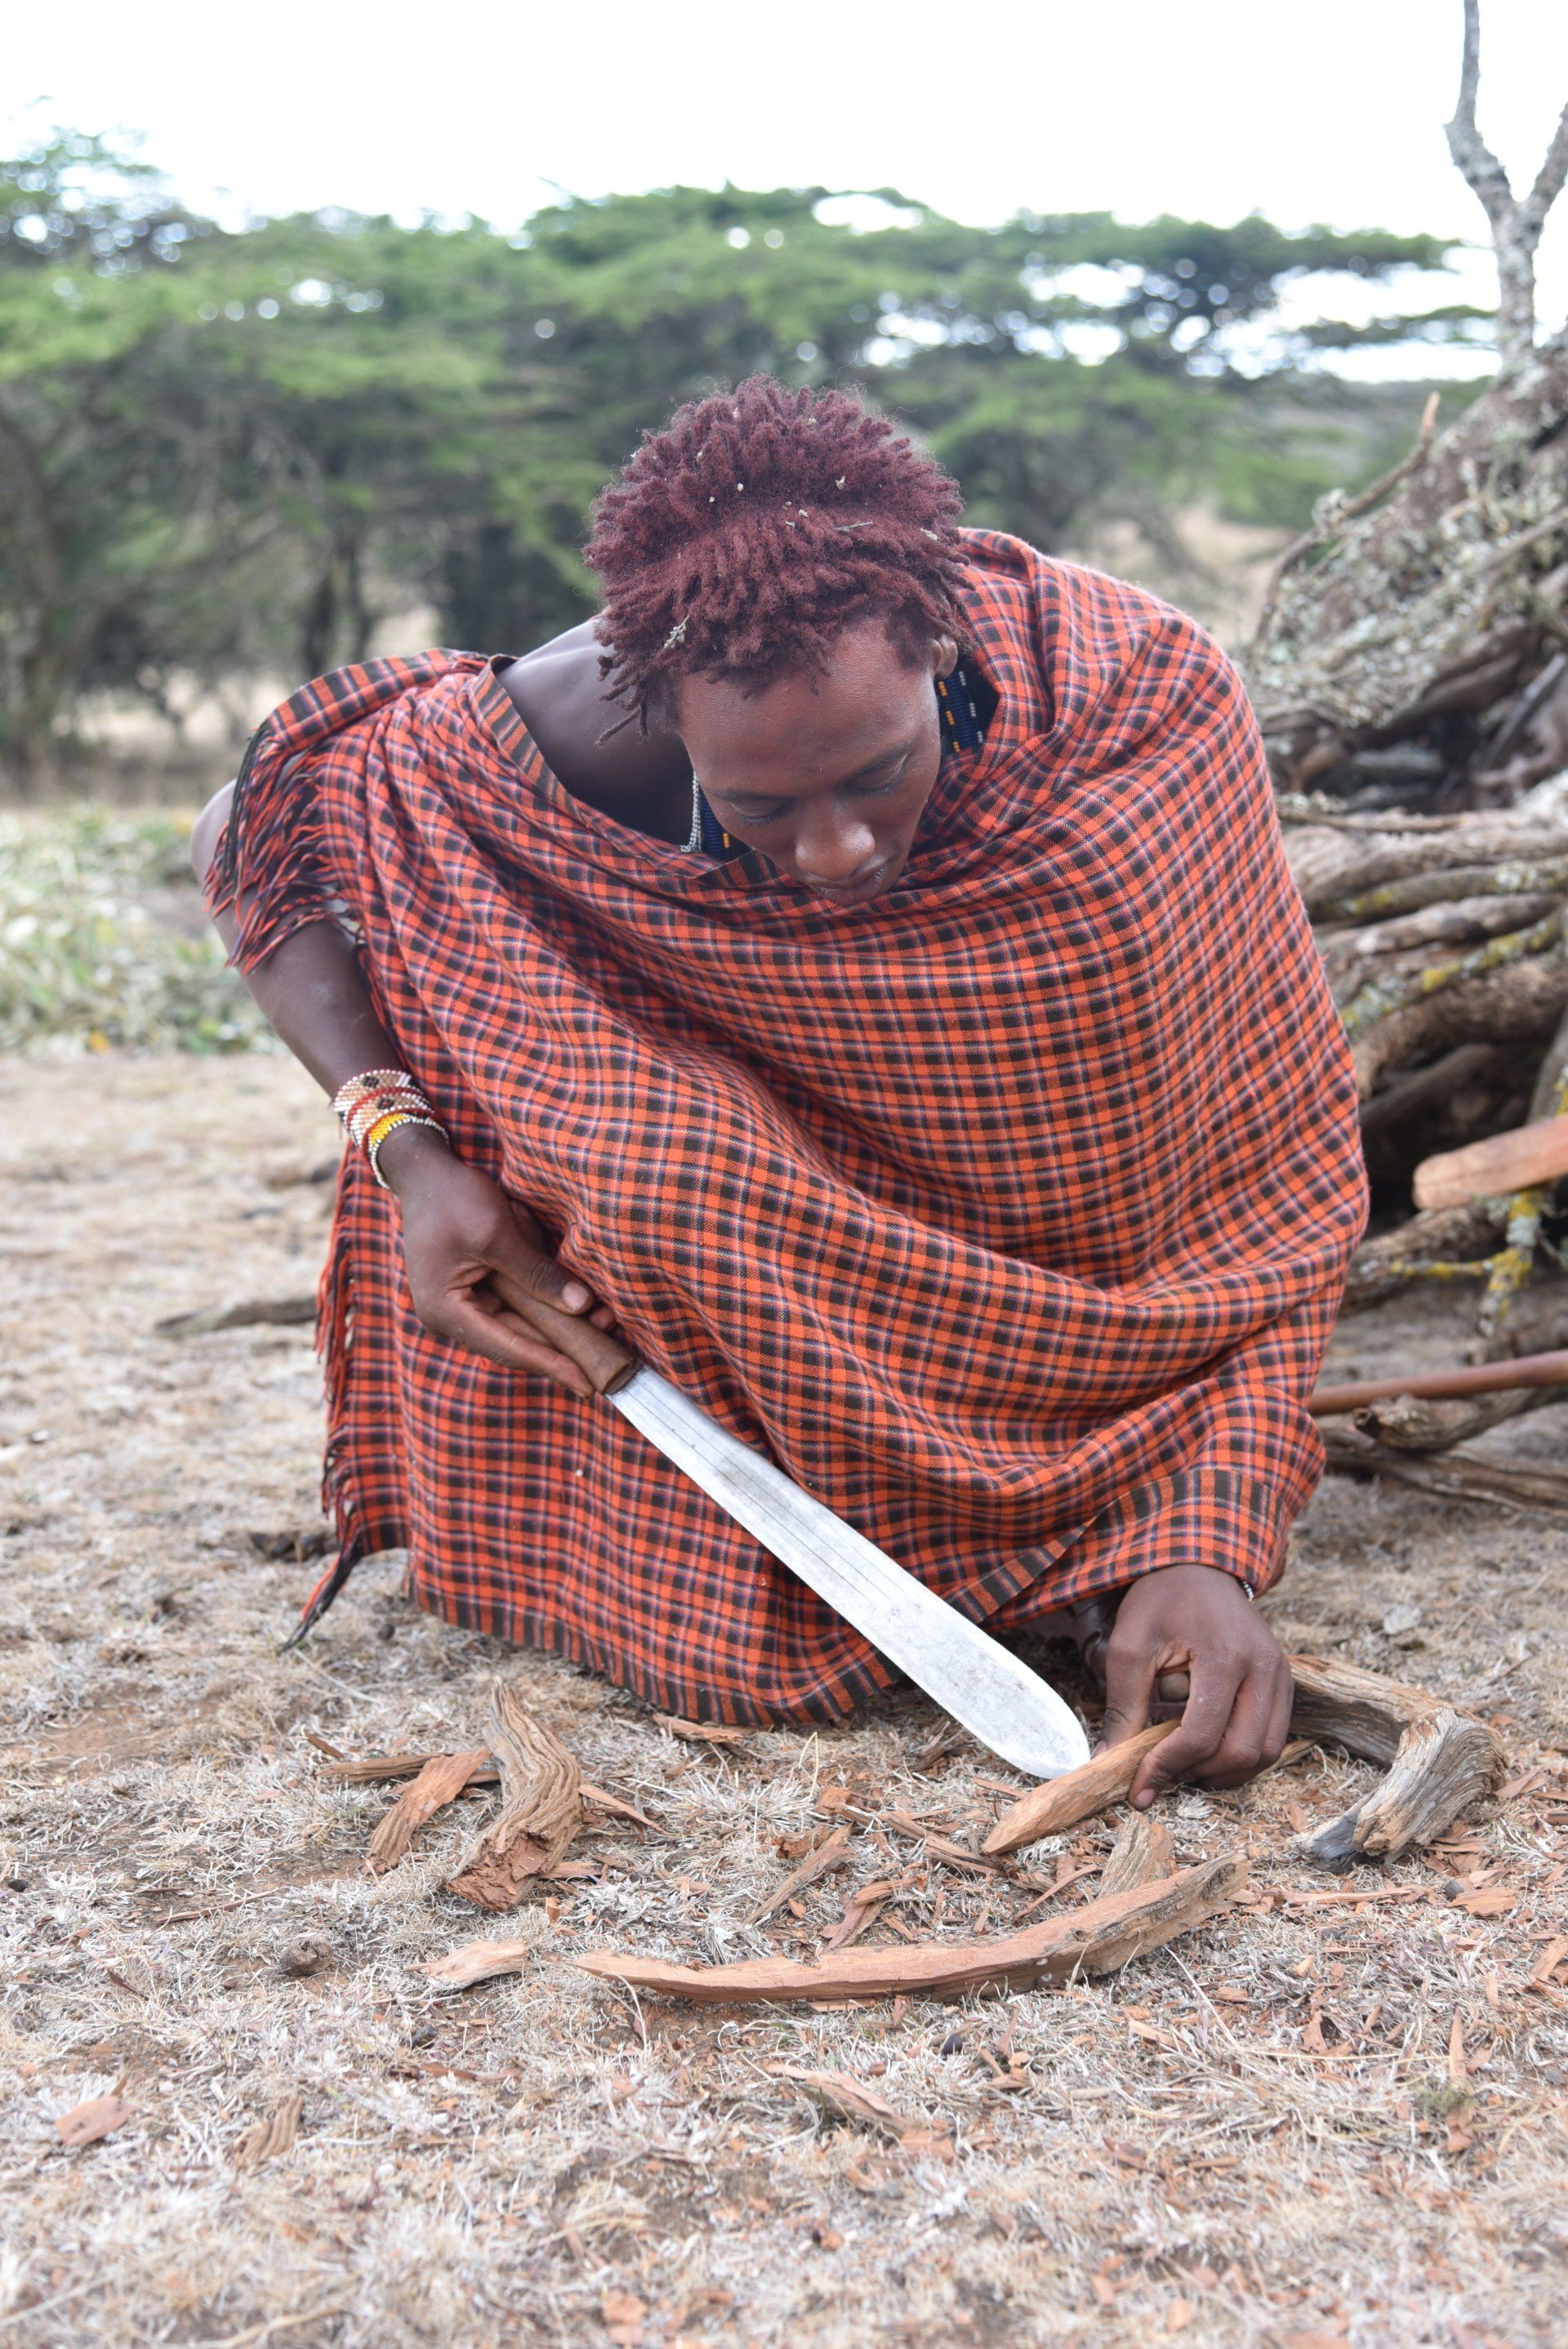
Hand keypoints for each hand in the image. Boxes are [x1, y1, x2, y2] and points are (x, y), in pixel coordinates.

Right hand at [379, 1124, 612, 1396]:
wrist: (424, 1171)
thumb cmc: (454, 1198)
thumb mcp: (498, 1233)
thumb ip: (537, 1273)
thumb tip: (582, 1306)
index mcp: (445, 1311)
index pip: (508, 1347)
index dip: (552, 1365)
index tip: (589, 1384)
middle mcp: (451, 1317)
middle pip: (516, 1342)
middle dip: (563, 1346)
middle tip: (611, 1353)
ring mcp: (463, 1304)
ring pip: (519, 1327)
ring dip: (559, 1327)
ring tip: (605, 1326)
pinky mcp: (476, 1289)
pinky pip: (515, 1307)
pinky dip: (546, 1307)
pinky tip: (580, 1307)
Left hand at [1097, 1564, 1292, 1806]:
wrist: (1198, 1563)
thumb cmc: (1161, 1599)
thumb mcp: (1130, 1647)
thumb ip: (1123, 1706)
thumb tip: (1107, 1761)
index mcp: (1225, 1656)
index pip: (1202, 1735)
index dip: (1168, 1767)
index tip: (1139, 1786)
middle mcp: (1264, 1668)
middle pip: (1243, 1751)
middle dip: (1199, 1774)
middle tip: (1161, 1777)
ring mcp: (1281, 1674)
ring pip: (1266, 1751)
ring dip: (1225, 1771)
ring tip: (1183, 1765)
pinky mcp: (1283, 1679)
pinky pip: (1274, 1736)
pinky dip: (1242, 1754)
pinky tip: (1207, 1749)